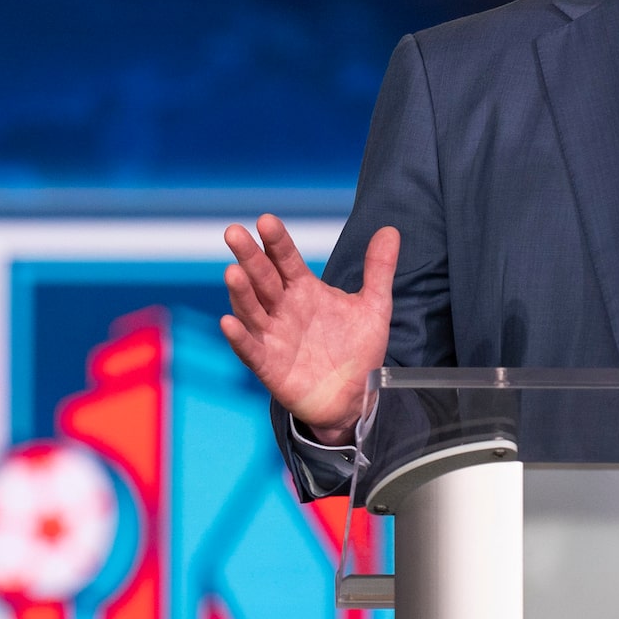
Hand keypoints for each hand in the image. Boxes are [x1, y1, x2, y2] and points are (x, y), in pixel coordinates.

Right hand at [218, 215, 397, 443]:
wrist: (355, 398)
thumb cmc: (358, 350)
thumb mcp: (374, 307)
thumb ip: (378, 270)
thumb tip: (390, 230)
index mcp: (303, 289)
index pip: (285, 259)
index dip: (276, 241)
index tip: (266, 221)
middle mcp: (283, 308)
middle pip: (262, 278)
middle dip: (249, 256)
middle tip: (234, 233)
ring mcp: (273, 336)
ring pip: (251, 310)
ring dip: (241, 292)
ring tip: (233, 272)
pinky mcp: (268, 365)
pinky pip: (250, 350)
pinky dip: (239, 337)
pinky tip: (228, 322)